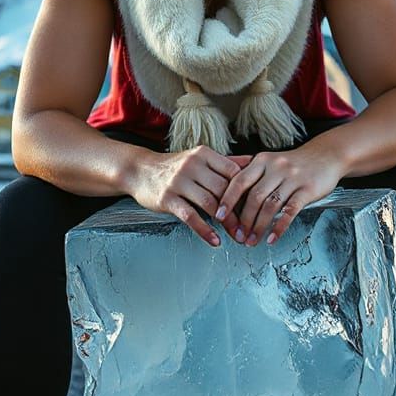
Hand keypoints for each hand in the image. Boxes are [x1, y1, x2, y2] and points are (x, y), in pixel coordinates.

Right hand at [128, 146, 253, 246]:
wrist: (139, 170)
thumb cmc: (174, 166)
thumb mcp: (199, 158)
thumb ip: (226, 161)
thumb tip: (254, 161)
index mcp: (203, 154)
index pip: (232, 172)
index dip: (246, 190)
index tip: (256, 206)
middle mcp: (192, 165)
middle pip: (223, 189)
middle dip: (238, 211)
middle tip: (249, 227)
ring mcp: (178, 182)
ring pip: (209, 204)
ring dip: (225, 223)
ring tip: (236, 236)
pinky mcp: (168, 198)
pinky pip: (190, 216)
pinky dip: (204, 230)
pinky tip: (215, 241)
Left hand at [215, 146, 344, 246]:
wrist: (326, 155)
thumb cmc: (293, 162)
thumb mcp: (269, 159)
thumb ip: (246, 166)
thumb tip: (221, 172)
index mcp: (262, 161)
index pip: (240, 180)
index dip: (227, 199)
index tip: (219, 216)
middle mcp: (276, 168)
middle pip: (254, 197)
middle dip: (243, 220)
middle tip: (237, 236)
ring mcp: (292, 178)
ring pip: (271, 206)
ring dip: (259, 227)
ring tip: (252, 240)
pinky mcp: (307, 190)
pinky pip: (290, 211)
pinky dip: (280, 226)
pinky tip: (272, 238)